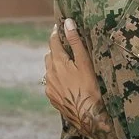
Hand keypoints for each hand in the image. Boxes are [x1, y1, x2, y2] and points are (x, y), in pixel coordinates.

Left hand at [44, 19, 104, 133]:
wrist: (87, 115)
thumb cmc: (89, 87)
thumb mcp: (84, 62)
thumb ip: (75, 41)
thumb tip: (67, 23)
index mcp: (57, 62)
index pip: (53, 41)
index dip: (57, 33)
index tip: (60, 27)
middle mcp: (49, 73)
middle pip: (50, 55)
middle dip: (56, 50)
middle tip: (67, 49)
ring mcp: (49, 86)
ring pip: (49, 70)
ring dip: (56, 65)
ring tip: (68, 67)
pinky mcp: (51, 97)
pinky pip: (51, 83)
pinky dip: (57, 79)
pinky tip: (67, 83)